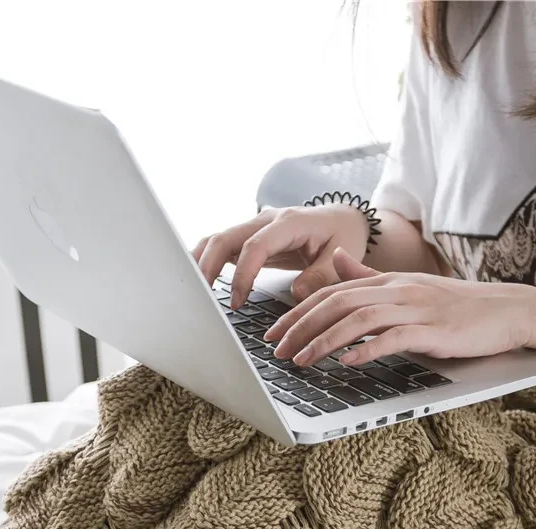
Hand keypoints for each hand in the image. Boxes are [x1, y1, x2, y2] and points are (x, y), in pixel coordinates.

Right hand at [191, 204, 371, 307]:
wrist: (342, 219)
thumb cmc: (343, 236)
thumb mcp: (341, 255)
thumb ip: (320, 275)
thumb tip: (297, 294)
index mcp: (289, 222)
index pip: (255, 246)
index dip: (242, 274)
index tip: (238, 302)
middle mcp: (266, 221)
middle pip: (225, 237)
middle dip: (208, 266)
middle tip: (201, 298)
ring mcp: (255, 227)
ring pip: (217, 239)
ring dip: (201, 263)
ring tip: (193, 291)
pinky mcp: (249, 238)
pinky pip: (222, 246)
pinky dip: (206, 261)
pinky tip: (198, 281)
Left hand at [266, 248, 535, 366]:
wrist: (507, 310)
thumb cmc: (456, 305)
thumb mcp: (406, 287)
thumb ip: (367, 275)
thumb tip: (333, 259)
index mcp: (387, 281)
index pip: (331, 292)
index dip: (297, 313)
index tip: (273, 334)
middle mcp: (397, 290)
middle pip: (337, 303)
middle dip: (301, 328)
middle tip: (276, 351)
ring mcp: (416, 309)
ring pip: (359, 320)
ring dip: (325, 342)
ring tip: (301, 361)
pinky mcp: (434, 331)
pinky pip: (394, 338)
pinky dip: (368, 351)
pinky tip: (348, 363)